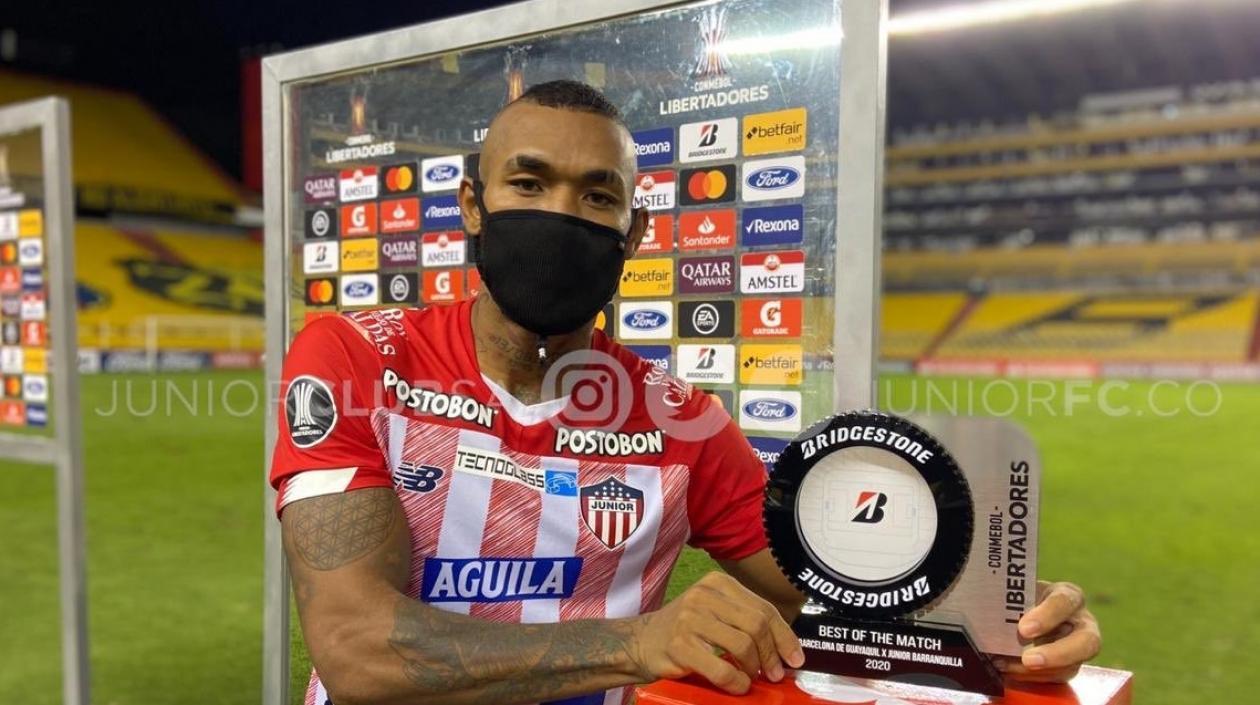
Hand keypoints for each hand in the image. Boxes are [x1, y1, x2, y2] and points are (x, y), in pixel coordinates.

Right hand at [628, 571, 805, 693]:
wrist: (640, 642)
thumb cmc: (685, 630)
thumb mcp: (715, 613)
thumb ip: (744, 621)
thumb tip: (785, 648)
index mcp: (718, 583)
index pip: (763, 608)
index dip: (784, 636)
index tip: (795, 658)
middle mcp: (704, 595)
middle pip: (756, 625)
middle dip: (772, 654)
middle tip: (775, 673)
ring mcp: (690, 618)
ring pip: (743, 644)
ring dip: (754, 668)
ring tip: (752, 678)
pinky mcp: (680, 645)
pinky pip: (722, 667)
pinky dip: (736, 681)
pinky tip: (737, 685)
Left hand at [997, 580, 1101, 682]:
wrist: (1022, 610)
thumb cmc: (1022, 596)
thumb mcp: (1019, 590)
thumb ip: (1011, 599)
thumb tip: (986, 608)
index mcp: (1068, 595)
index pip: (1065, 602)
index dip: (1047, 616)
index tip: (1024, 629)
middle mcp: (1081, 622)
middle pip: (1087, 642)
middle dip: (1057, 654)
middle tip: (1028, 660)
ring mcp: (1079, 647)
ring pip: (1072, 665)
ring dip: (1039, 671)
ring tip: (1008, 667)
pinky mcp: (1069, 666)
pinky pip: (1057, 677)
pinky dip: (1033, 677)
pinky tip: (1010, 671)